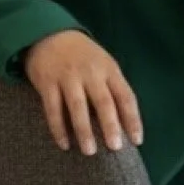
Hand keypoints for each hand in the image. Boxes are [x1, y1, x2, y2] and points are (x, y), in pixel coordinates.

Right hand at [22, 30, 143, 155]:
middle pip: (103, 101)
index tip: (137, 140)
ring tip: (89, 151)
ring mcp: (68, 77)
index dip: (133, 119)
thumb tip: (124, 123)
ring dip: (84, 130)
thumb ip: (112, 87)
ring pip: (78, 106)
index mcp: (109, 69)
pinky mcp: (47, 82)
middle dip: (110, 125)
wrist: (48, 33)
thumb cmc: (82, 56)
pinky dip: (58, 128)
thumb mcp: (103, 64)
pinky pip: (53, 109)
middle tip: (115, 147)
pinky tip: (64, 144)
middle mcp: (90, 72)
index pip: (125, 96)